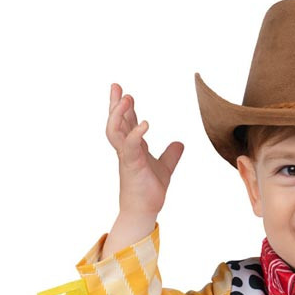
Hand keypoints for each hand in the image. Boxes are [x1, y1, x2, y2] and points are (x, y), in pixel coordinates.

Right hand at [106, 82, 183, 217]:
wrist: (145, 209)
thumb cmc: (149, 189)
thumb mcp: (165, 167)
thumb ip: (171, 155)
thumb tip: (180, 143)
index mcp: (133, 147)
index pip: (126, 122)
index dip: (124, 107)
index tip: (123, 91)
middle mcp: (126, 149)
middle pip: (115, 122)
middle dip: (114, 104)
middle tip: (116, 86)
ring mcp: (127, 156)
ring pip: (115, 131)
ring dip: (119, 114)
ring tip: (127, 98)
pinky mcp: (131, 165)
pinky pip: (130, 146)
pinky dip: (136, 133)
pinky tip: (145, 123)